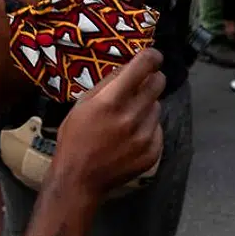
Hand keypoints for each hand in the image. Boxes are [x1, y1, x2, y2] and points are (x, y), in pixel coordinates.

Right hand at [51, 48, 165, 198]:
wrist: (80, 178)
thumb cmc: (76, 138)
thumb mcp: (82, 104)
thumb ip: (108, 83)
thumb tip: (129, 66)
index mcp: (111, 101)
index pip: (144, 66)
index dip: (152, 57)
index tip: (153, 57)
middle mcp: (132, 116)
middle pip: (159, 82)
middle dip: (151, 79)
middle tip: (141, 85)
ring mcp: (145, 136)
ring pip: (157, 106)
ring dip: (146, 107)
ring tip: (126, 120)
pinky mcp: (153, 151)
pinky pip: (157, 128)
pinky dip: (148, 128)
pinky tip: (130, 137)